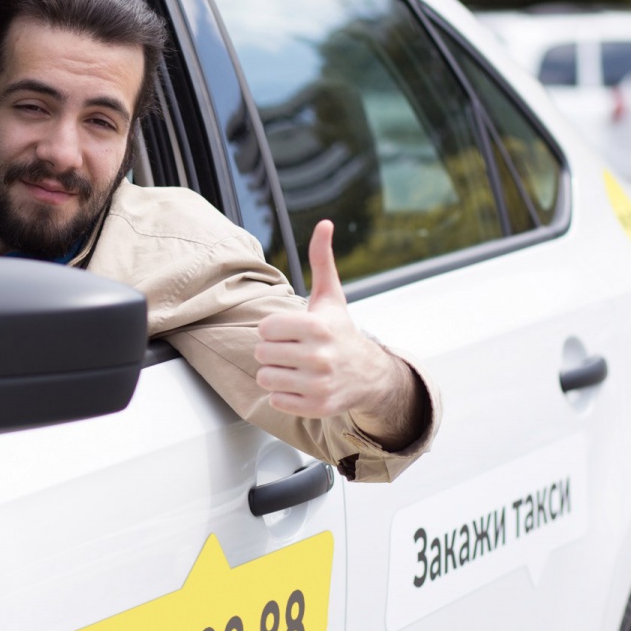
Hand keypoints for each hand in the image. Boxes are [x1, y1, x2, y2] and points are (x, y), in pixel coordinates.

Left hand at [254, 220, 423, 449]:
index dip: (274, 329)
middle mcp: (319, 357)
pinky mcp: (316, 407)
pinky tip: (301, 384)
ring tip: (296, 367)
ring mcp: (319, 385)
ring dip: (276, 373)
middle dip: (273, 350)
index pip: (265, 329)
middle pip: (262, 353)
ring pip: (265, 378)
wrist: (369, 375)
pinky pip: (276, 400)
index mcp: (318, 327)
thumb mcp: (331, 296)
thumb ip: (321, 259)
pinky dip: (283, 394)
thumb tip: (324, 223)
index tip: (291, 330)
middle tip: (293, 349)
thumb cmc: (340, 330)